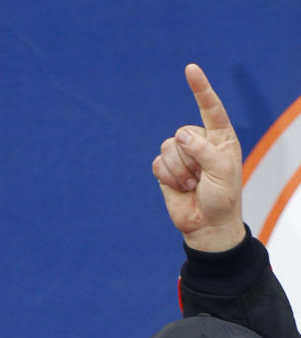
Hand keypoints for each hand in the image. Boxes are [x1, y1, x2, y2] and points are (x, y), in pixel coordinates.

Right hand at [152, 63, 245, 251]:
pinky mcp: (166, 171)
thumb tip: (178, 137)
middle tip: (200, 178)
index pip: (210, 107)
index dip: (200, 89)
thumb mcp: (221, 170)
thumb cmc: (222, 197)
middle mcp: (200, 142)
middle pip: (182, 133)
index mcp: (220, 137)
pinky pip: (158, 164)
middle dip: (189, 158)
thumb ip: (202, 149)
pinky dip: (168, 178)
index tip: (190, 69)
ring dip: (179, 171)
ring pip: (168, 148)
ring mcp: (182, 156)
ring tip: (191, 186)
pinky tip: (179, 189)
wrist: (207, 225)